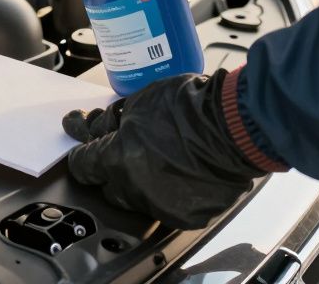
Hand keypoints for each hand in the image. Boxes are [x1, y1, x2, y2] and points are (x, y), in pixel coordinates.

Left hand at [62, 71, 271, 229]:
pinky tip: (180, 174)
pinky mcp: (187, 216)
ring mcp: (162, 206)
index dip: (82, 154)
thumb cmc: (191, 107)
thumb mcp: (140, 102)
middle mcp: (136, 189)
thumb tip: (98, 127)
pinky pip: (167, 207)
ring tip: (159, 161)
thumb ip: (114, 121)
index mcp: (118, 159)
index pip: (83, 165)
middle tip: (125, 152)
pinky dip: (169, 193)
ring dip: (140, 183)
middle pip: (108, 187)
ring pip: (137, 200)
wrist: (236, 126)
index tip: (84, 149)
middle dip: (112, 170)